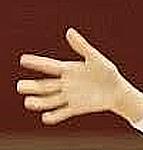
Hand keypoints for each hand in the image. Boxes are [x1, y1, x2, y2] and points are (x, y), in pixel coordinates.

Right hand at [18, 28, 134, 123]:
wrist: (117, 92)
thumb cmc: (107, 73)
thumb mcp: (96, 58)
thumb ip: (82, 47)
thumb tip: (69, 31)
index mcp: (68, 69)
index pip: (49, 66)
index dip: (36, 63)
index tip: (23, 59)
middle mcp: (64, 83)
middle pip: (44, 85)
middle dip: (32, 86)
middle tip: (19, 87)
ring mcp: (69, 97)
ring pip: (50, 100)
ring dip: (39, 102)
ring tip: (28, 102)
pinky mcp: (76, 108)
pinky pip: (62, 113)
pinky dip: (54, 116)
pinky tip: (46, 118)